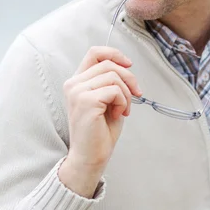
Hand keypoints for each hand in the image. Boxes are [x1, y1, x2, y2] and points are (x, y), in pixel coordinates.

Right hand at [59, 46, 141, 196]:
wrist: (90, 157)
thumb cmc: (100, 131)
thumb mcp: (107, 100)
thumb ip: (111, 81)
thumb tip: (126, 66)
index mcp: (77, 81)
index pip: (94, 53)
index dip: (114, 54)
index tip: (129, 65)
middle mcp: (73, 84)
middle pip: (109, 64)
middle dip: (129, 78)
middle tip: (137, 95)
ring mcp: (78, 92)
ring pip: (114, 76)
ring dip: (126, 94)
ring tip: (123, 109)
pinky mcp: (86, 101)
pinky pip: (115, 90)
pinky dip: (123, 102)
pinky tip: (119, 114)